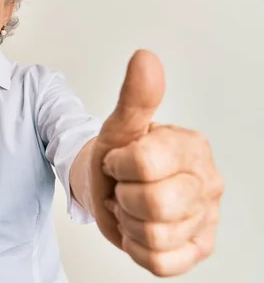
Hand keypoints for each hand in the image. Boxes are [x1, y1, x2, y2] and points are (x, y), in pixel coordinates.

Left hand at [90, 50, 223, 276]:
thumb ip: (135, 97)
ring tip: (131, 206)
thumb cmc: (117, 157)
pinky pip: (161, 263)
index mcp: (192, 147)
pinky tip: (139, 228)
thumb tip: (145, 58)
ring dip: (128, 222)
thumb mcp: (119, 127)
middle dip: (123, 196)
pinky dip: (137, 247)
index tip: (118, 160)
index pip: (144, 163)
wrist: (111, 187)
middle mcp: (208, 182)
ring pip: (155, 236)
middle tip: (124, 187)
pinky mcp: (198, 248)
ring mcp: (206, 218)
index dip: (118, 165)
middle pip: (152, 204)